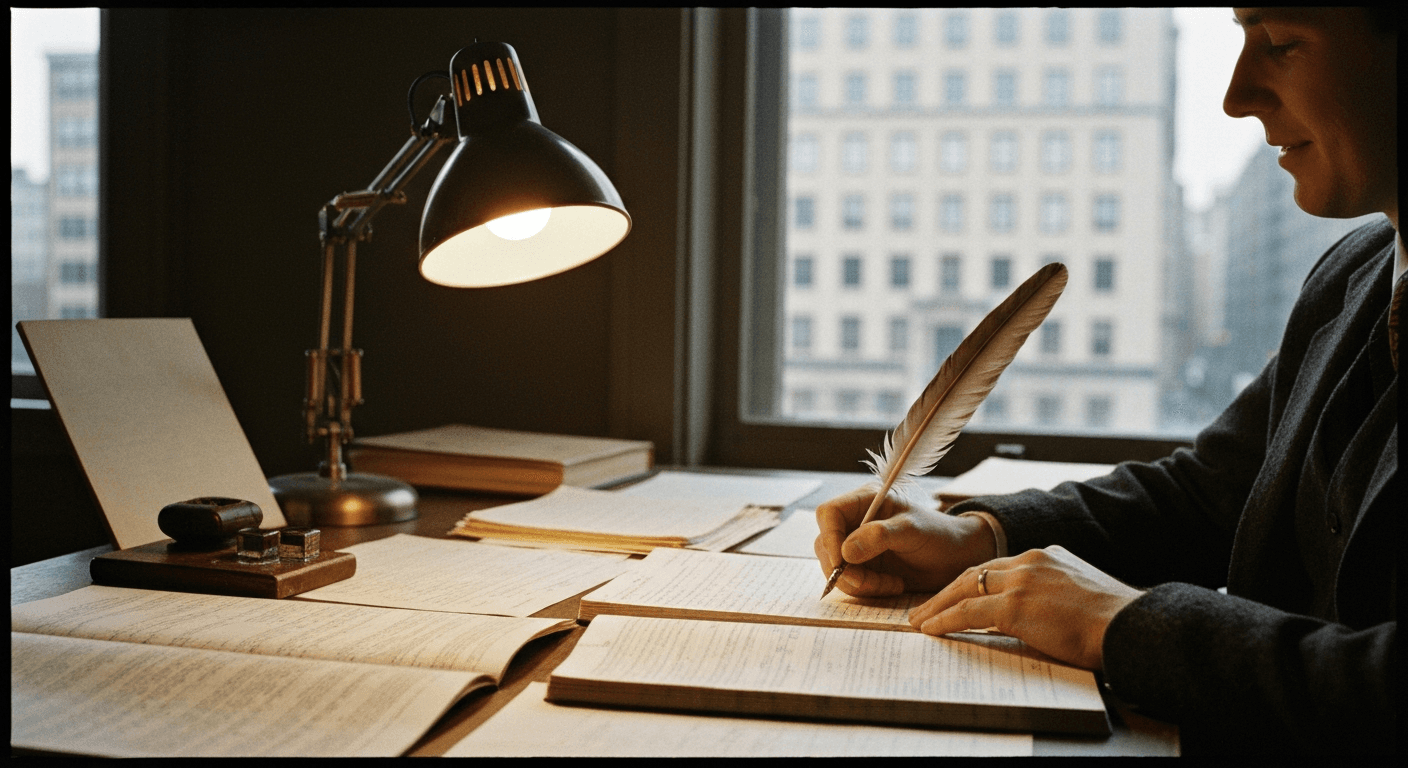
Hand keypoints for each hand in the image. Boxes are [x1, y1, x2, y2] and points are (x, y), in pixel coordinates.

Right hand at [814, 487, 995, 596]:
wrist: (956, 559)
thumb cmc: (939, 536)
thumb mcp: (913, 530)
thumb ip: (880, 536)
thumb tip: (845, 552)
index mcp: (864, 501)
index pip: (829, 514)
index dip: (830, 538)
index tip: (843, 563)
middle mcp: (855, 522)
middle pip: (826, 544)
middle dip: (843, 568)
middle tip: (867, 582)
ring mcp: (856, 546)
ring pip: (834, 566)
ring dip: (857, 582)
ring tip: (890, 583)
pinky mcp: (862, 567)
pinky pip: (848, 582)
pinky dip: (865, 589)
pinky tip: (891, 585)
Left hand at [907, 545, 1143, 670]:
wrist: (1130, 626)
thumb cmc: (1116, 622)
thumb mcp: (1083, 595)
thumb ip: (1057, 597)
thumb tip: (1043, 618)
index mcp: (1048, 556)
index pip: (1000, 568)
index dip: (976, 582)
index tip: (959, 593)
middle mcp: (1031, 560)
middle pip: (976, 572)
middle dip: (948, 590)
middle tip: (926, 606)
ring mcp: (1022, 581)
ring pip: (965, 588)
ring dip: (938, 605)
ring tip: (919, 620)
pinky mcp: (1015, 605)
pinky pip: (968, 612)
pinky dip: (945, 620)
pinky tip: (931, 629)